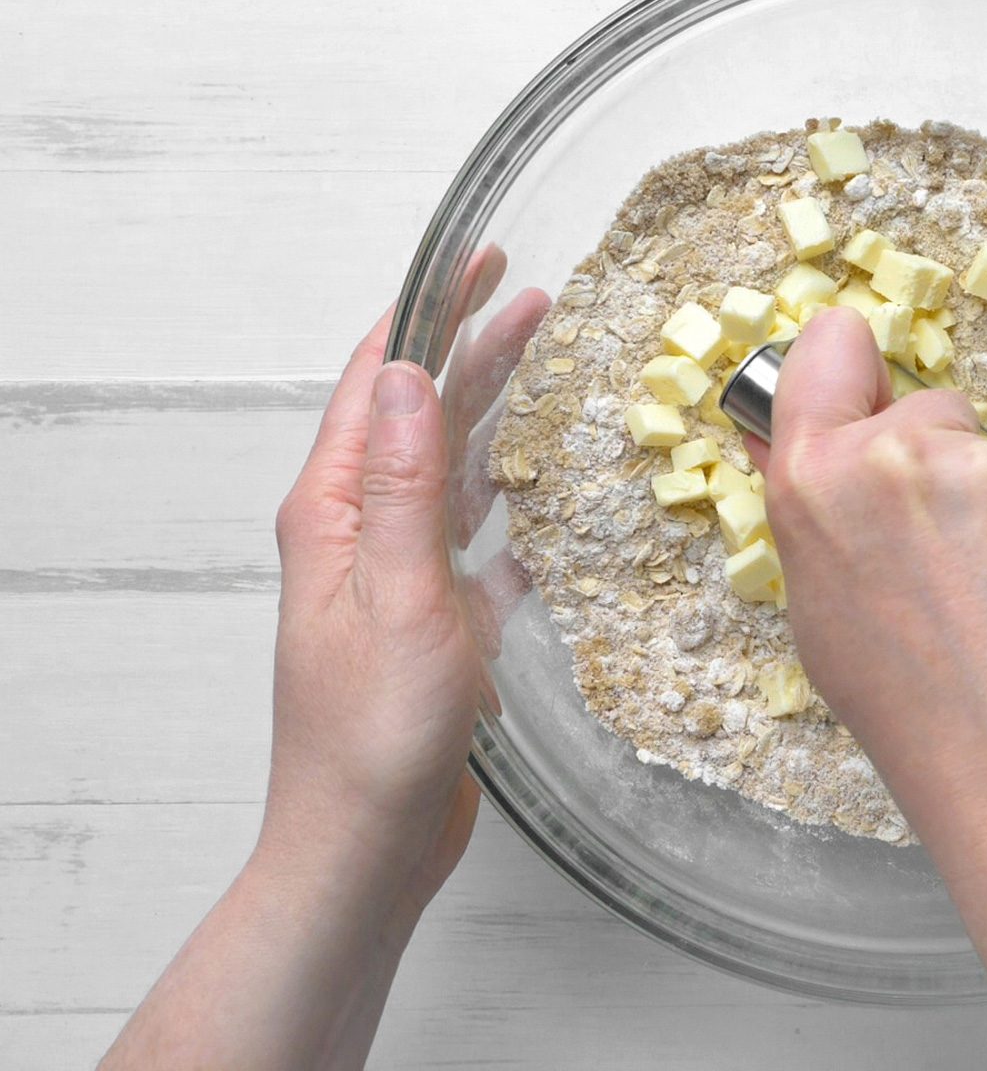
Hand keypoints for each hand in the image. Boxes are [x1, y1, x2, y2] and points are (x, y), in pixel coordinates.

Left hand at [263, 249, 547, 908]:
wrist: (365, 841)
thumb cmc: (373, 736)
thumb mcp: (398, 599)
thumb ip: (402, 486)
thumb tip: (408, 374)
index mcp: (333, 510)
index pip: (378, 379)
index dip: (428, 311)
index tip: (478, 258)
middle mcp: (357, 528)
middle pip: (417, 410)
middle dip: (471, 345)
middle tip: (534, 295)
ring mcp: (392, 571)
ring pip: (446, 464)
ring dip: (490, 407)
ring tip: (541, 358)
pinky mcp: (428, 614)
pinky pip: (469, 532)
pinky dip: (504, 495)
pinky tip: (539, 486)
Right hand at [752, 310, 986, 1069]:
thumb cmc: (908, 705)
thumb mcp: (819, 608)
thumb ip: (812, 507)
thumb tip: (786, 437)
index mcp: (817, 483)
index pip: (829, 346)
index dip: (848, 371)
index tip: (864, 405)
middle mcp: (899, 457)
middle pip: (923, 411)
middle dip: (932, 462)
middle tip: (942, 560)